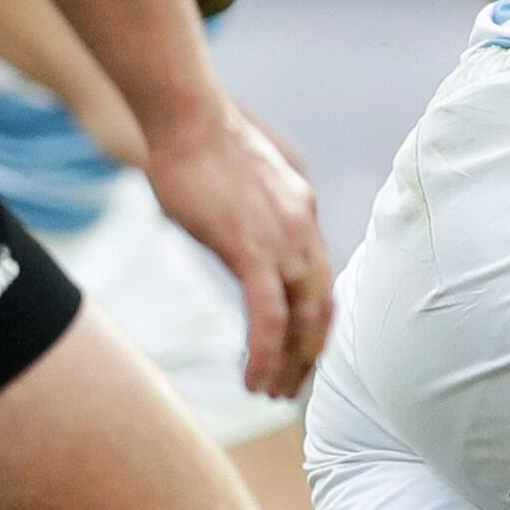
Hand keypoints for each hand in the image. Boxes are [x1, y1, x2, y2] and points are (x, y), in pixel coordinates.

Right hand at [142, 91, 331, 398]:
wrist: (187, 116)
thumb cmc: (197, 144)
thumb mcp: (238, 185)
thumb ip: (248, 215)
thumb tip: (234, 235)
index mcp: (303, 212)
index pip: (321, 281)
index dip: (314, 323)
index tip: (300, 351)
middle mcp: (304, 230)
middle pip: (323, 308)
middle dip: (309, 355)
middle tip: (291, 388)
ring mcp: (283, 241)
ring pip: (302, 321)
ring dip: (289, 365)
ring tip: (270, 393)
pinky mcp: (251, 250)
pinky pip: (269, 318)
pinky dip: (266, 355)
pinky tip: (253, 378)